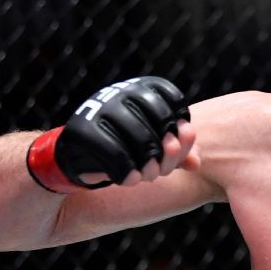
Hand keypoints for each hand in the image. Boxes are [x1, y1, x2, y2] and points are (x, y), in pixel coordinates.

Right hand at [26, 76, 193, 192]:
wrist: (72, 155)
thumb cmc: (122, 147)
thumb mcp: (153, 146)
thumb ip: (179, 150)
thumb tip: (197, 164)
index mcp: (140, 88)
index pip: (176, 104)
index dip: (182, 131)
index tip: (171, 148)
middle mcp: (120, 93)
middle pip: (163, 126)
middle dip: (167, 155)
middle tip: (159, 171)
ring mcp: (100, 109)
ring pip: (144, 143)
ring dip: (150, 168)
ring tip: (146, 177)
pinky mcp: (82, 131)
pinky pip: (118, 158)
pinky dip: (128, 175)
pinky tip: (129, 181)